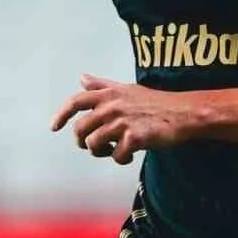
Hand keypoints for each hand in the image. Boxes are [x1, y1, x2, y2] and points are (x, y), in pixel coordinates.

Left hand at [51, 75, 195, 164]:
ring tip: (115, 151)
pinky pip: (116, 156)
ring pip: (94, 144)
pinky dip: (121, 159)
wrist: (183, 113)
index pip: (76, 102)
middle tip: (96, 147)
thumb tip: (82, 78)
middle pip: (80, 129)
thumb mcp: (127, 89)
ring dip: (102, 152)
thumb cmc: (156, 102)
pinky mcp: (134, 137)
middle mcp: (111, 106)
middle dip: (82, 142)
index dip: (61, 115)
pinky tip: (129, 157)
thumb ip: (102, 85)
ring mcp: (122, 122)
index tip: (54, 127)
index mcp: (108, 94)